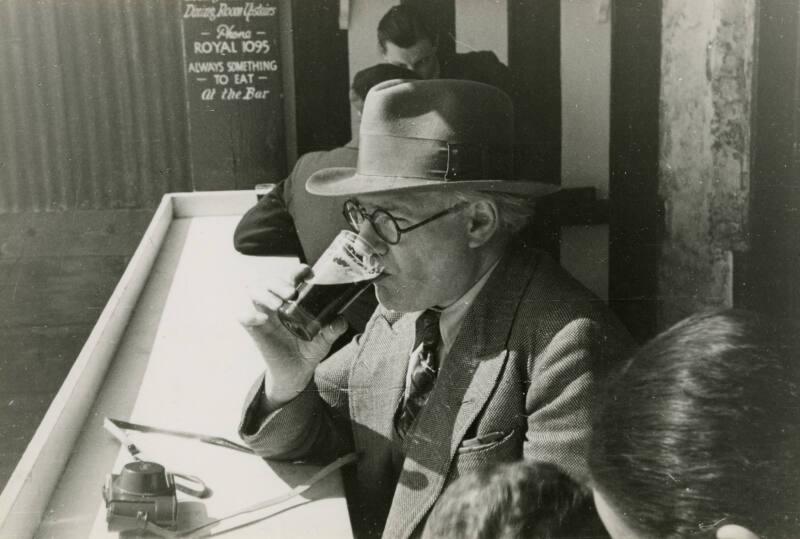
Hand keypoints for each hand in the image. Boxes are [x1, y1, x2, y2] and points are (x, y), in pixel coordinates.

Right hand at [238, 265, 348, 407]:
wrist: (297, 372)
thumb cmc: (309, 349)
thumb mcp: (325, 339)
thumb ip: (334, 329)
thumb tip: (340, 319)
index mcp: (293, 301)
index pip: (290, 278)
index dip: (296, 271)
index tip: (306, 272)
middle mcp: (277, 303)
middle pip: (269, 281)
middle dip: (279, 282)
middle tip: (292, 293)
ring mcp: (264, 315)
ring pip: (254, 292)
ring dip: (265, 294)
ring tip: (279, 304)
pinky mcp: (255, 330)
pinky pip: (244, 317)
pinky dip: (249, 315)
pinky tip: (261, 318)